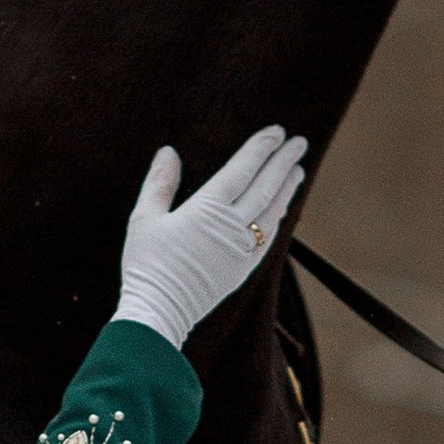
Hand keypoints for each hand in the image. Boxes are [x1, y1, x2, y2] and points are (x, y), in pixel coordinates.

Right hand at [112, 126, 307, 351]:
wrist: (159, 311)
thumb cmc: (147, 264)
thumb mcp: (144, 219)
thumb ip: (159, 184)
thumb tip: (168, 152)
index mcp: (207, 210)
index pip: (242, 170)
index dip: (261, 148)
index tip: (277, 132)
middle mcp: (232, 227)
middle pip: (266, 186)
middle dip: (284, 162)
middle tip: (299, 142)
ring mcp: (242, 249)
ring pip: (273, 211)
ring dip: (287, 188)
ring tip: (297, 170)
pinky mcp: (244, 268)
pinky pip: (269, 236)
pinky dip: (279, 216)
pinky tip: (282, 208)